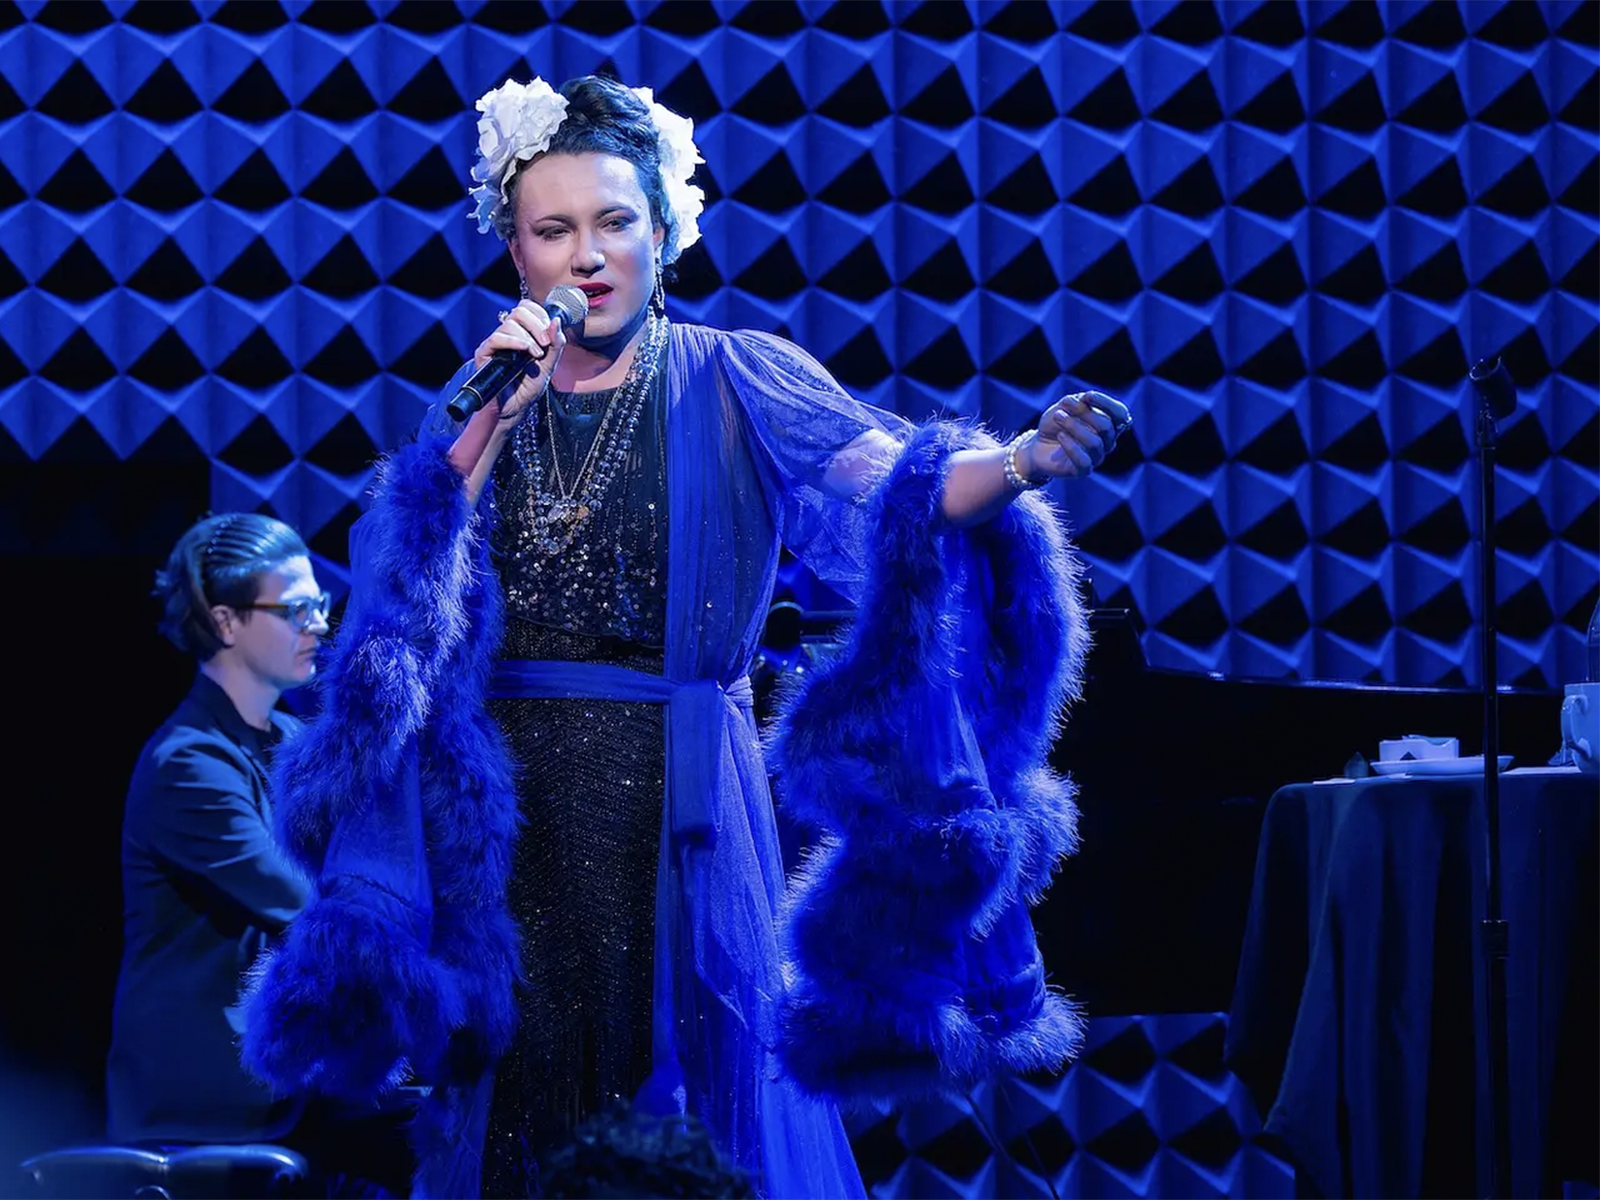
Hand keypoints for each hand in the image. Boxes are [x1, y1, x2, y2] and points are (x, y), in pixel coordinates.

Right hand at [470, 299, 565, 426]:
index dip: (540, 314)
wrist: (516, 408)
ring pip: (509, 323)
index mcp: (522, 332)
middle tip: (545, 343)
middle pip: (519, 311)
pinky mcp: (485, 353)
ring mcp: (496, 343)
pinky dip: (514, 342)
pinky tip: (525, 351)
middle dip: (537, 325)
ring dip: (528, 338)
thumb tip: (556, 320)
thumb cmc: (529, 387)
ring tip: (535, 356)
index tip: (549, 331)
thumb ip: (556, 344)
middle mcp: (508, 334)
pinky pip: (497, 338)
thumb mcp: (549, 364)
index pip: (527, 307)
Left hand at [1024, 391, 1131, 479]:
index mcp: (1109, 423)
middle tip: (1061, 409)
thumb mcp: (1064, 407)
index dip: (1107, 404)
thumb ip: (1077, 401)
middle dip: (1083, 413)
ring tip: (1057, 417)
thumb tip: (1085, 398)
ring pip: (1095, 443)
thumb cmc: (1055, 424)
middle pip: (1105, 426)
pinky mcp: (1083, 471)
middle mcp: (1107, 442)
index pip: (1120, 414)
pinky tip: (1060, 436)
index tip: (1087, 396)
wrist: (1038, 445)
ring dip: (1074, 427)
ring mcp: (1097, 457)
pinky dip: (1071, 446)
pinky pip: (1085, 462)